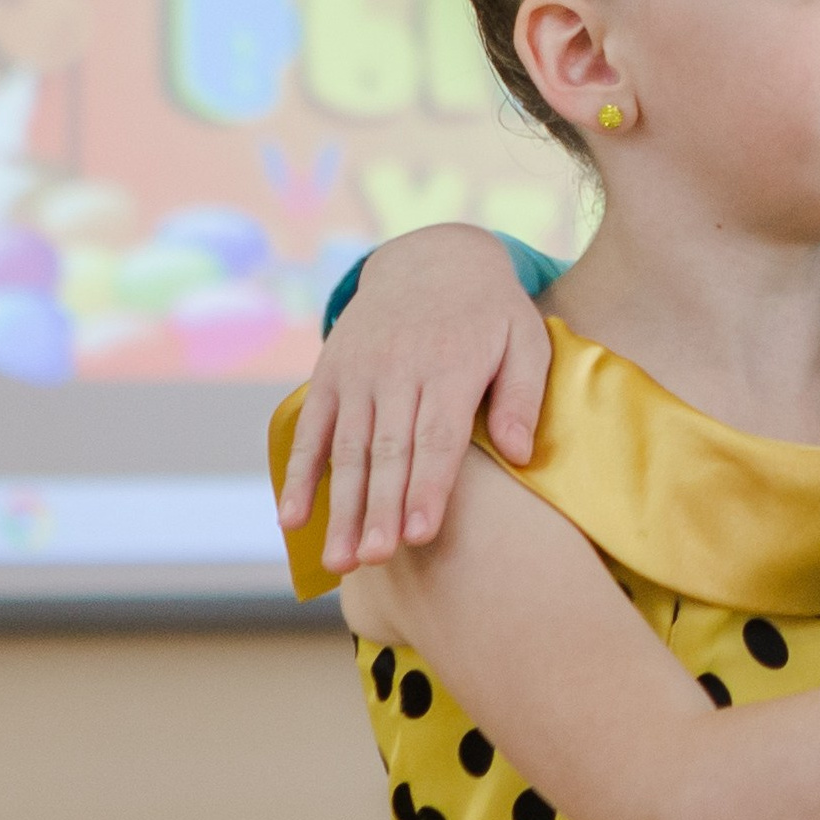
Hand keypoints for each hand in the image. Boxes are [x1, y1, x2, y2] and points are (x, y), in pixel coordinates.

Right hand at [276, 225, 549, 574]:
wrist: (432, 259)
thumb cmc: (491, 313)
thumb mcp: (525, 339)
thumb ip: (522, 396)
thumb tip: (520, 454)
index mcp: (451, 367)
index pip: (437, 437)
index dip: (428, 488)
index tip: (420, 535)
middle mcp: (398, 371)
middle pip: (387, 451)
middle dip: (379, 508)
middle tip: (374, 559)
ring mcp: (358, 374)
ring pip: (347, 450)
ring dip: (341, 507)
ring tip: (341, 561)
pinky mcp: (330, 375)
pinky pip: (311, 430)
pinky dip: (299, 474)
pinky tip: (293, 519)